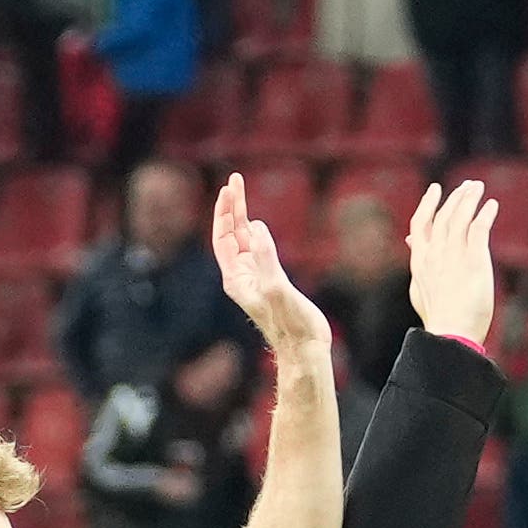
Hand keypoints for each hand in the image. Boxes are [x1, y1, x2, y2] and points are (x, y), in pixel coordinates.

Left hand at [208, 169, 331, 361]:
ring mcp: (255, 277)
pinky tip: (256, 222)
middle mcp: (241, 276)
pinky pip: (257, 249)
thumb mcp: (277, 288)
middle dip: (231, 207)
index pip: (224, 238)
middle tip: (235, 180)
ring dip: (241, 215)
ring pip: (243, 240)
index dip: (225, 212)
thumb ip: (265, 258)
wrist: (303, 348)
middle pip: (231, 234)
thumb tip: (255, 227)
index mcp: (236, 278)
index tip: (228, 189)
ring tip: (240, 190)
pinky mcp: (269, 280)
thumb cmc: (291, 324)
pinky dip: (255, 232)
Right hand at [403, 176, 501, 342]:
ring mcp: (453, 256)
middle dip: (454, 197)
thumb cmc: (438, 317)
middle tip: (467, 186)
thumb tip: (412, 242)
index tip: (435, 190)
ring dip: (469, 199)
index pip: (421, 224)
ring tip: (478, 187)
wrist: (450, 333)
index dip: (427, 204)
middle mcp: (435, 254)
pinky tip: (492, 206)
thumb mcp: (420, 288)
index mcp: (420, 261)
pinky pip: (479, 229)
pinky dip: (485, 214)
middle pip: (443, 216)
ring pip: (459, 218)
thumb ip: (417, 261)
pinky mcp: (474, 261)